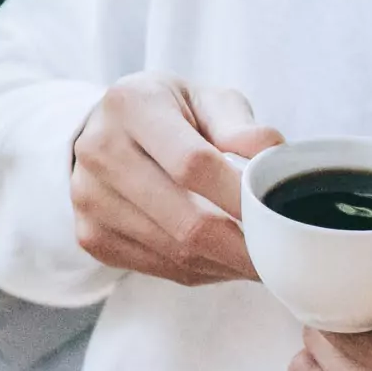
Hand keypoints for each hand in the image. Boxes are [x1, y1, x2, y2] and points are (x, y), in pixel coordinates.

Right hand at [71, 72, 283, 285]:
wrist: (109, 130)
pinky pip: (160, 268)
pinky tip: (223, 259)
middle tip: (282, 254)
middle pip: (186, 220)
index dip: (240, 197)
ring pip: (176, 252)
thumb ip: (240, 126)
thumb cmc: (170, 112)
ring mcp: (89, 198)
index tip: (278, 216)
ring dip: (227, 263)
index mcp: (131, 105)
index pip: (193, 164)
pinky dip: (202, 270)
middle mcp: (99, 150)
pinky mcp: (90, 235)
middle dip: (243, 246)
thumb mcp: (206, 99)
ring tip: (259, 257)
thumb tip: (272, 159)